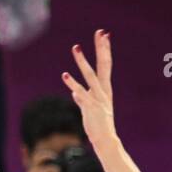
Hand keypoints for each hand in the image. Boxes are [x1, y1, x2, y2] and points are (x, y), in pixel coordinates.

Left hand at [61, 29, 117, 151]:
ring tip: (76, 48)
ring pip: (90, 76)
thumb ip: (83, 98)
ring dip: (82, 62)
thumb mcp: (90, 108)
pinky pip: (80, 93)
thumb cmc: (98, 124)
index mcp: (105, 88)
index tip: (104, 34)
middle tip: (100, 32)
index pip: (106, 64)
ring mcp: (98, 98)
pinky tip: (65, 75)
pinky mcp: (90, 107)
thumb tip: (75, 93)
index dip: (105, 49)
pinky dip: (73, 84)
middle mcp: (103, 90)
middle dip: (101, 48)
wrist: (105, 140)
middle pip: (103, 65)